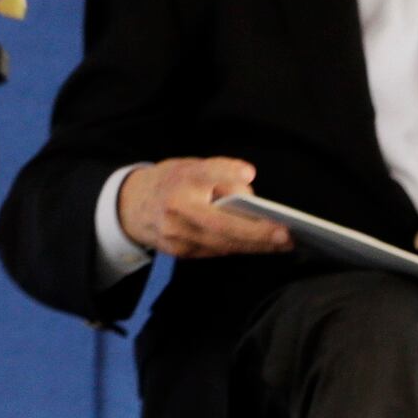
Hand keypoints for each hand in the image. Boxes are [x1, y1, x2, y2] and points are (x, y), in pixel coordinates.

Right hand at [116, 157, 291, 258]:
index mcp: (180, 180)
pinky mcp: (180, 252)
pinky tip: (261, 246)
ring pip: (223, 244)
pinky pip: (216, 251)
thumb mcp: (190, 165)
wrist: (130, 206)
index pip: (206, 177)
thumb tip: (249, 186)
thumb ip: (220, 170)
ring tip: (284, 243)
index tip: (250, 178)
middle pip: (221, 225)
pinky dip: (240, 248)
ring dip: (256, 245)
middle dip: (257, 233)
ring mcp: (177, 235)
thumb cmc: (170, 182)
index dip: (229, 179)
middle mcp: (176, 210)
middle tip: (287, 235)